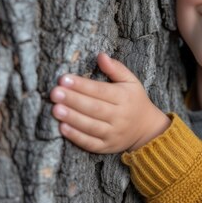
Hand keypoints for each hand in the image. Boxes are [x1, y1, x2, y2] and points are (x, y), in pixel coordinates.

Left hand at [50, 53, 170, 152]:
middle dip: (73, 100)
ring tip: (55, 109)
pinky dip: (76, 137)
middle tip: (55, 93)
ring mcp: (113, 133)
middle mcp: (120, 116)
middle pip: (94, 108)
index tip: (64, 79)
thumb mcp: (131, 81)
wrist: (147, 129)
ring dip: (72, 118)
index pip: (100, 90)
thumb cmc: (134, 100)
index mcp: (124, 98)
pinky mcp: (107, 147)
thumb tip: (100, 55)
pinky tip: (63, 128)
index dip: (82, 85)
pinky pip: (90, 143)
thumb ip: (116, 68)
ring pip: (91, 126)